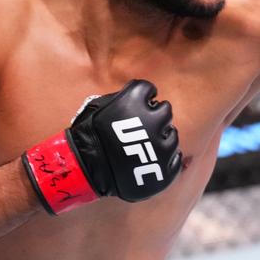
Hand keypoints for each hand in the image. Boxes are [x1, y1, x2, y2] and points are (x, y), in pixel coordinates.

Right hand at [23, 80, 181, 213]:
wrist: (83, 169)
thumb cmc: (88, 135)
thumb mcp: (99, 106)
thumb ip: (122, 98)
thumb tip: (140, 97)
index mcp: (137, 102)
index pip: (148, 89)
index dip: (142, 96)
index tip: (138, 103)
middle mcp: (155, 121)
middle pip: (165, 111)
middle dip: (154, 116)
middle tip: (142, 125)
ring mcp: (163, 147)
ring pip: (172, 135)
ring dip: (161, 137)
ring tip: (144, 145)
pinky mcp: (166, 168)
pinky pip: (175, 159)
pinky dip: (166, 158)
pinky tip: (151, 159)